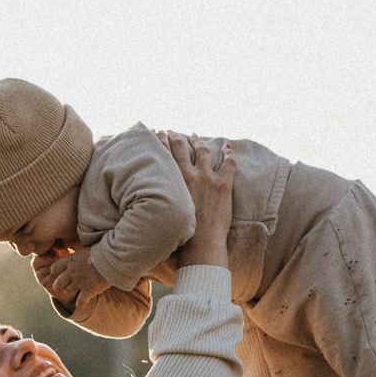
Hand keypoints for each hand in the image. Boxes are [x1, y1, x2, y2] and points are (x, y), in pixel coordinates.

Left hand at [33, 247, 109, 307]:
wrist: (111, 258)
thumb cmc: (102, 249)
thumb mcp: (87, 247)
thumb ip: (81, 253)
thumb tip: (82, 251)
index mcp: (71, 261)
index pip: (56, 267)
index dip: (55, 271)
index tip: (55, 272)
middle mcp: (72, 273)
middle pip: (59, 282)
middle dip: (58, 285)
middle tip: (58, 287)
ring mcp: (79, 283)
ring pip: (68, 291)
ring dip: (69, 292)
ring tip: (71, 293)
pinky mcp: (88, 291)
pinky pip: (80, 301)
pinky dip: (80, 304)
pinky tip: (79, 306)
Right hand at [160, 132, 234, 268]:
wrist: (201, 245)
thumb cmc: (180, 235)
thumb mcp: (164, 212)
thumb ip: (159, 201)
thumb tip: (147, 202)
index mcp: (173, 182)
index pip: (164, 155)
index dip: (161, 142)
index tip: (158, 134)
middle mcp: (189, 175)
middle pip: (181, 148)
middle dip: (176, 137)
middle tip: (172, 131)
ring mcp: (207, 178)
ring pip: (203, 151)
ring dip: (198, 141)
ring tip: (195, 136)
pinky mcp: (223, 185)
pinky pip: (228, 163)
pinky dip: (228, 153)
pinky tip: (227, 147)